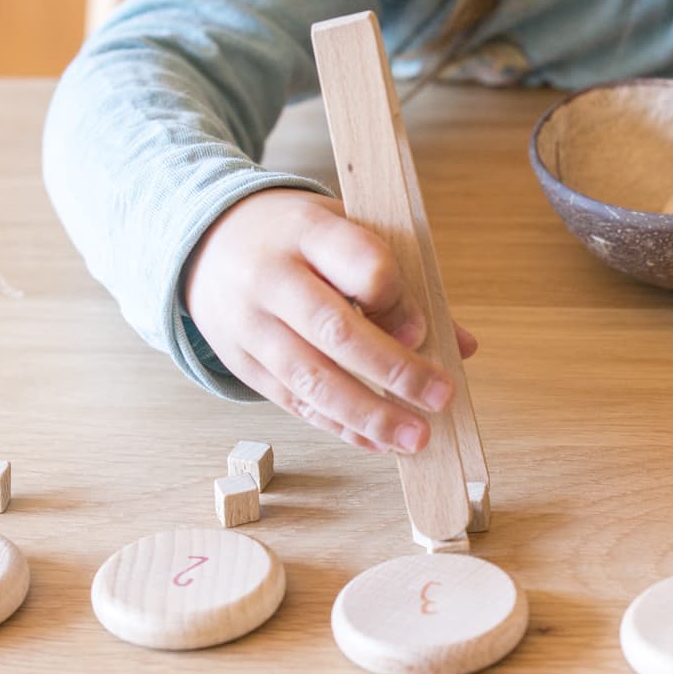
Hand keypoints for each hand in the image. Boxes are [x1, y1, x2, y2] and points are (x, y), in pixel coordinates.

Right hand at [181, 188, 478, 452]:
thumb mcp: (346, 233)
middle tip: (440, 396)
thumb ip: (402, 282)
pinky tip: (378, 441)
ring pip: (312, 379)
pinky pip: (295, 403)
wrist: (209, 240)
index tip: (422, 329)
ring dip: (370, 414)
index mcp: (308, 232)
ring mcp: (252, 324)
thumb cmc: (298, 239)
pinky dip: (341, 426)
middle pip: (337, 331)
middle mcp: (273, 278)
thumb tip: (462, 345)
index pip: (360, 264)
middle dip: (395, 370)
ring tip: (416, 436)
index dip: (396, 299)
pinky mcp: (243, 362)